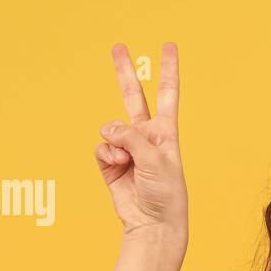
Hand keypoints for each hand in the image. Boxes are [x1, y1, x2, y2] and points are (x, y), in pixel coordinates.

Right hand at [95, 42, 188, 238]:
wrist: (153, 224)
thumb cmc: (165, 193)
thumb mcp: (156, 159)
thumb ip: (132, 137)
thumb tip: (108, 128)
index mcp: (166, 132)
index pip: (167, 94)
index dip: (167, 70)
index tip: (168, 47)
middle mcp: (146, 137)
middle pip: (133, 97)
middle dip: (125, 72)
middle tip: (117, 46)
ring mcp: (127, 149)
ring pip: (111, 129)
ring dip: (115, 142)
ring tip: (126, 160)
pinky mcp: (110, 163)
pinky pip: (101, 147)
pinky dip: (106, 154)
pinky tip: (117, 165)